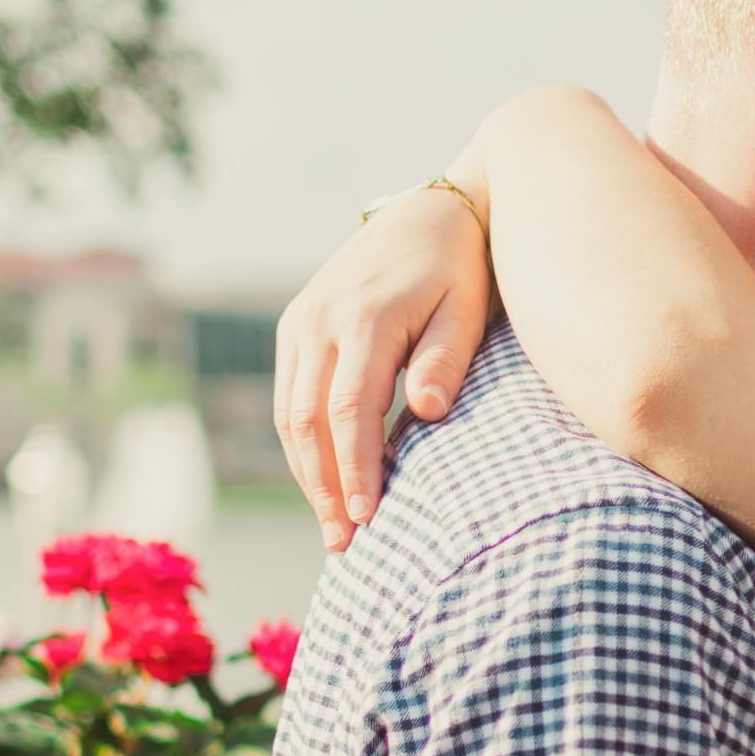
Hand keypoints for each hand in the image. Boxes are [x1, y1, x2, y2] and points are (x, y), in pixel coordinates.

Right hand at [274, 182, 492, 547]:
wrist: (431, 211)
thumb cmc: (461, 268)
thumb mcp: (467, 308)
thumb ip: (446, 359)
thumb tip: (427, 412)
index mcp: (363, 317)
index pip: (349, 408)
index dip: (354, 468)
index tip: (367, 518)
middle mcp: (319, 319)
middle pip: (306, 419)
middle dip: (322, 487)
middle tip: (344, 544)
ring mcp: (300, 322)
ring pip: (288, 414)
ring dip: (307, 474)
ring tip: (333, 527)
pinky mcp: (296, 327)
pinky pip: (288, 397)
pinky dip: (303, 445)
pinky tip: (325, 481)